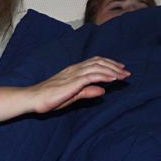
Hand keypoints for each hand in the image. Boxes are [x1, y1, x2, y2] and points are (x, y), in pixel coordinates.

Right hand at [0, 57, 129, 121]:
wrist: (33, 98)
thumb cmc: (49, 98)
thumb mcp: (72, 96)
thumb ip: (87, 92)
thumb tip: (102, 91)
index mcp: (73, 71)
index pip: (94, 63)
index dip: (108, 64)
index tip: (120, 69)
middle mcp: (75, 69)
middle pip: (99, 62)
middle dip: (114, 66)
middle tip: (126, 72)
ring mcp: (74, 74)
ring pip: (97, 67)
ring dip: (113, 70)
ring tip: (123, 76)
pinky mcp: (73, 82)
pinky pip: (92, 76)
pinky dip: (104, 76)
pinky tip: (113, 79)